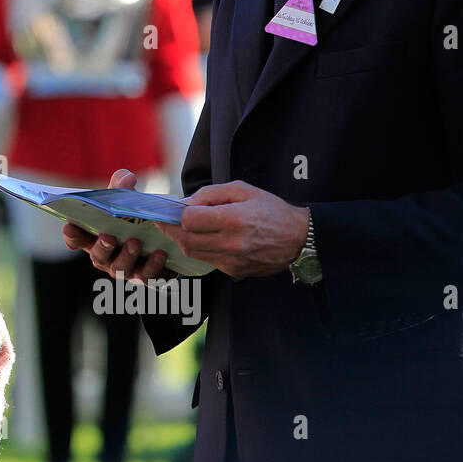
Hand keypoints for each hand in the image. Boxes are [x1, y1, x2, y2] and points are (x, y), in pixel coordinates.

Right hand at [63, 169, 174, 282]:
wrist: (162, 235)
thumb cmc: (132, 216)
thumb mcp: (125, 199)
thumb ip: (121, 186)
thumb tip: (126, 180)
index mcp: (93, 237)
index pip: (76, 238)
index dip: (71, 234)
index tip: (70, 226)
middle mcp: (106, 256)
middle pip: (98, 256)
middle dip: (102, 247)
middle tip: (109, 237)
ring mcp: (124, 268)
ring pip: (120, 269)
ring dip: (127, 256)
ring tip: (135, 242)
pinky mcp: (145, 275)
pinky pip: (147, 275)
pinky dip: (152, 265)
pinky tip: (160, 253)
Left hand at [153, 180, 307, 278]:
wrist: (299, 239)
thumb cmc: (272, 210)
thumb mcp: (243, 190)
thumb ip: (211, 193)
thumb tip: (186, 202)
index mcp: (234, 219)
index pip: (190, 220)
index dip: (179, 213)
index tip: (175, 208)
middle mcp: (231, 243)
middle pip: (186, 239)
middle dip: (171, 228)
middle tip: (163, 220)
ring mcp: (232, 260)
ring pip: (192, 252)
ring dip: (182, 240)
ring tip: (179, 229)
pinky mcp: (234, 270)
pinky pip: (206, 260)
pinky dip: (198, 249)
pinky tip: (200, 239)